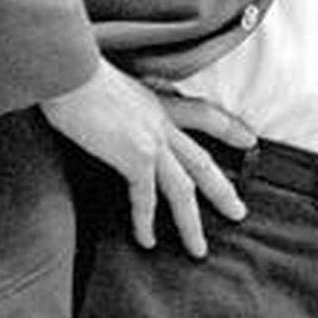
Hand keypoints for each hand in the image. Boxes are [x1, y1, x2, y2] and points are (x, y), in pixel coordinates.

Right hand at [41, 61, 254, 256]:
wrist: (68, 68)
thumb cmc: (74, 71)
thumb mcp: (107, 84)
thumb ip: (118, 104)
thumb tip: (104, 114)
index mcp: (155, 102)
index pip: (202, 114)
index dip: (229, 127)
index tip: (250, 138)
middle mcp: (160, 121)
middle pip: (201, 162)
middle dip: (222, 189)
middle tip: (238, 211)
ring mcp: (152, 139)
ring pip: (182, 188)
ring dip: (190, 223)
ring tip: (198, 250)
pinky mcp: (135, 156)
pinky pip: (145, 197)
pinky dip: (145, 221)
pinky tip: (147, 240)